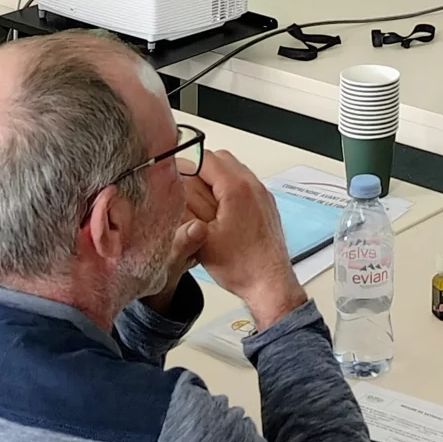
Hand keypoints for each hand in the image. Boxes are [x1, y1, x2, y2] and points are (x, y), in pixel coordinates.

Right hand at [188, 150, 305, 330]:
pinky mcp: (266, 205)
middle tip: (185, 187)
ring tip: (201, 202)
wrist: (269, 284)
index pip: (205, 158)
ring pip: (234, 170)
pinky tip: (218, 211)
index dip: (184, 163)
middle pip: (221, 159)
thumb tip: (175, 185)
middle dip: (200, 169)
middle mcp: (254, 186)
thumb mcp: (201, 236)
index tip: (173, 172)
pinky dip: (229, 189)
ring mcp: (263, 195)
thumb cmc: (242, 267)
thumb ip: (186, 206)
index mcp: (237, 189)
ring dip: (215, 179)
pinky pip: (245, 184)